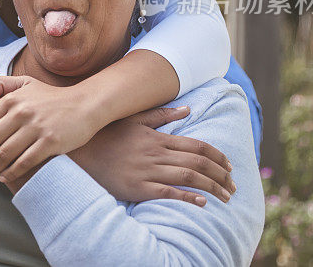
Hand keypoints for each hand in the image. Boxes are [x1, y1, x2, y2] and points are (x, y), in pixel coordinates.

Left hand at [0, 75, 101, 181]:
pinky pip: (24, 162)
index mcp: (10, 99)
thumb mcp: (25, 84)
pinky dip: (11, 173)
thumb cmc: (51, 97)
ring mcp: (36, 127)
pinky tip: (7, 177)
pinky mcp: (50, 141)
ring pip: (4, 155)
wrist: (85, 104)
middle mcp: (20, 112)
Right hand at [68, 106, 235, 206]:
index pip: (197, 146)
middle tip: (233, 186)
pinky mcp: (137, 188)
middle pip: (198, 163)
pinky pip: (168, 193)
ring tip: (225, 196)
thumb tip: (187, 109)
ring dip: (212, 187)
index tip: (230, 166)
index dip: (218, 157)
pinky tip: (202, 203)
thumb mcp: (133, 119)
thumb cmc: (106, 135)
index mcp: (157, 137)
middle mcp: (155, 154)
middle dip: (221, 175)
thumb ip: (161, 115)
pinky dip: (187, 198)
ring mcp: (147, 171)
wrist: (79, 152)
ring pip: (189, 178)